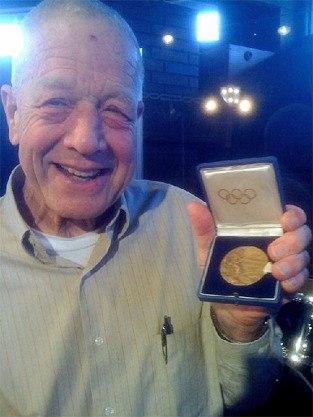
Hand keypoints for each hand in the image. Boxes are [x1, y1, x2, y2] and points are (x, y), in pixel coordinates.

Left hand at [188, 202, 311, 341]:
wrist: (226, 306)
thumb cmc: (221, 270)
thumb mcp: (209, 248)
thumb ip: (204, 228)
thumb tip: (194, 206)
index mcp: (264, 230)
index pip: (288, 215)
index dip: (293, 214)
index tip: (285, 218)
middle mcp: (281, 243)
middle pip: (301, 234)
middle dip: (293, 240)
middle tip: (273, 251)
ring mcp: (287, 264)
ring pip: (303, 257)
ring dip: (292, 263)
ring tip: (275, 271)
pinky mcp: (289, 285)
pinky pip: (301, 280)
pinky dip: (294, 281)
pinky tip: (282, 284)